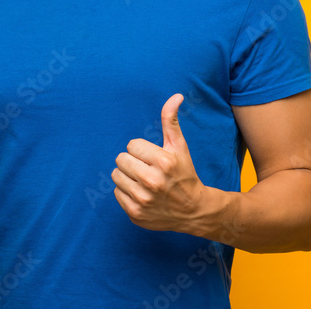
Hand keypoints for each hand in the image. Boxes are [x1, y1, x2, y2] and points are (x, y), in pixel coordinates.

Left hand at [111, 93, 207, 232]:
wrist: (194, 210)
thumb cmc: (184, 174)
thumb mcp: (179, 147)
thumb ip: (171, 121)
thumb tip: (176, 96)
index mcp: (163, 162)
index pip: (131, 145)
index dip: (142, 150)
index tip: (154, 159)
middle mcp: (153, 182)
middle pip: (121, 159)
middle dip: (132, 162)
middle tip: (147, 169)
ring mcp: (143, 200)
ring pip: (116, 175)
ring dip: (127, 176)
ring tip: (143, 181)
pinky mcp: (135, 214)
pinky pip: (116, 193)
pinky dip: (126, 192)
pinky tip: (142, 193)